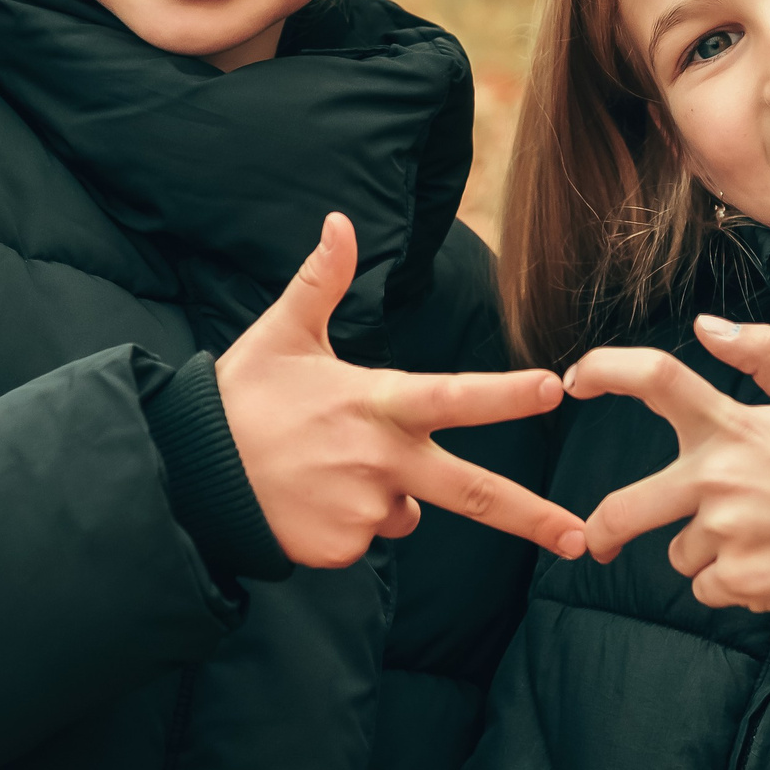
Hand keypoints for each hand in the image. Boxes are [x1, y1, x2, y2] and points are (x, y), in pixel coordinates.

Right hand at [215, 212, 587, 569]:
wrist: (187, 474)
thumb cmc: (240, 399)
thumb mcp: (281, 334)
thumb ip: (320, 281)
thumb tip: (339, 221)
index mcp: (375, 402)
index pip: (455, 395)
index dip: (507, 393)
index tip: (557, 387)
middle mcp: (379, 461)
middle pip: (474, 493)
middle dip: (534, 519)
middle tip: (581, 539)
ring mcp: (362, 510)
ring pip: (406, 510)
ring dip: (386, 495)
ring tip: (322, 469)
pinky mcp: (341, 549)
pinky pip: (368, 536)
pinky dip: (351, 523)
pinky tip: (308, 500)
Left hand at [565, 315, 769, 652]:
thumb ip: (764, 354)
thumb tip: (707, 326)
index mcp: (734, 428)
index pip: (657, 379)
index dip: (606, 370)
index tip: (575, 380)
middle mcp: (718, 480)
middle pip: (623, 509)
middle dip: (603, 530)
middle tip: (599, 540)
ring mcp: (724, 534)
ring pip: (681, 552)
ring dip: (709, 552)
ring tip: (766, 539)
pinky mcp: (737, 581)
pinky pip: (708, 587)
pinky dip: (733, 583)